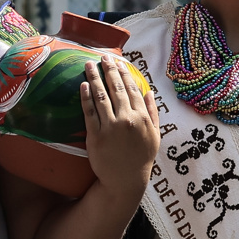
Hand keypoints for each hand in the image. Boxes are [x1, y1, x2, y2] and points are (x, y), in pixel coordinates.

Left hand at [82, 56, 160, 196]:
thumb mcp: (155, 135)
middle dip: (108, 70)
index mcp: (142, 117)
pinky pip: (89, 112)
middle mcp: (127, 119)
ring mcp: (111, 127)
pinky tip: (83, 85)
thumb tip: (149, 92)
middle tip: (102, 57)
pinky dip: (86, 97)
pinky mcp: (96, 136)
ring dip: (94, 78)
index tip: (118, 62)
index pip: (132, 89)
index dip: (124, 74)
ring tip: (88, 65)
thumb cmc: (141, 158)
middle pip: (116, 89)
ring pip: (101, 97)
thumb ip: (153, 112)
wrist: (125, 180)